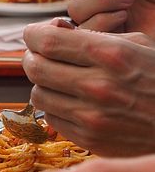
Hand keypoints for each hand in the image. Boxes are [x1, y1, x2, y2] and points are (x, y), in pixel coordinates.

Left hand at [22, 19, 154, 154]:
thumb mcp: (138, 44)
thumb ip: (96, 38)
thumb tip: (56, 32)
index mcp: (109, 54)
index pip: (47, 41)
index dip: (33, 35)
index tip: (33, 34)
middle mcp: (96, 86)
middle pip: (36, 68)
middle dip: (32, 57)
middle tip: (39, 55)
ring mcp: (91, 116)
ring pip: (38, 94)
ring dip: (42, 83)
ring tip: (57, 79)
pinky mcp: (89, 138)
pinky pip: (51, 118)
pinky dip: (54, 106)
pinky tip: (70, 99)